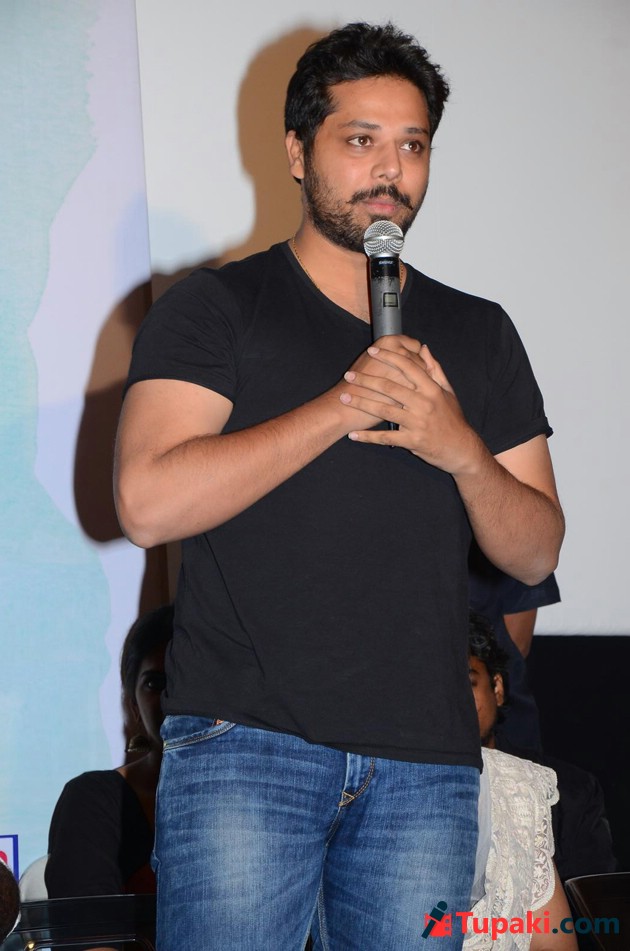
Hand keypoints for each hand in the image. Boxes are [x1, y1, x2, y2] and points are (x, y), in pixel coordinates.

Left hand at [339, 337, 482, 474]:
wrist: (460, 448)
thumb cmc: (452, 418)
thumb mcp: (447, 392)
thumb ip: (434, 369)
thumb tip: (423, 348)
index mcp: (432, 389)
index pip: (408, 366)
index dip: (389, 357)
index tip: (372, 351)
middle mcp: (424, 403)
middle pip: (390, 387)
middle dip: (366, 380)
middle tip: (349, 375)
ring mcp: (417, 423)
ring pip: (384, 410)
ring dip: (361, 404)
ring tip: (344, 398)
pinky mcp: (412, 441)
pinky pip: (386, 437)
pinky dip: (368, 437)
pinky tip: (353, 435)